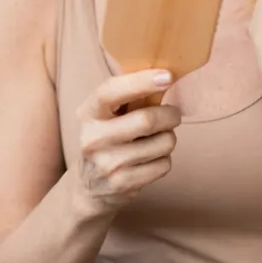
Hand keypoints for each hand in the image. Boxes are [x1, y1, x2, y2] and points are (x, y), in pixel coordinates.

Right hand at [72, 69, 181, 217]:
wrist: (89, 186)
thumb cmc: (107, 138)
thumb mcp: (106, 115)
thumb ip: (127, 96)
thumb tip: (165, 76)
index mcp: (88, 113)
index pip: (110, 92)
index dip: (140, 81)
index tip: (167, 76)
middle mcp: (92, 139)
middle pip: (146, 120)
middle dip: (169, 115)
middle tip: (173, 115)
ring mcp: (107, 164)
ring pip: (162, 143)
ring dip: (169, 138)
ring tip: (157, 139)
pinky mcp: (122, 184)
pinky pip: (164, 165)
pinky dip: (164, 159)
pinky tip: (150, 160)